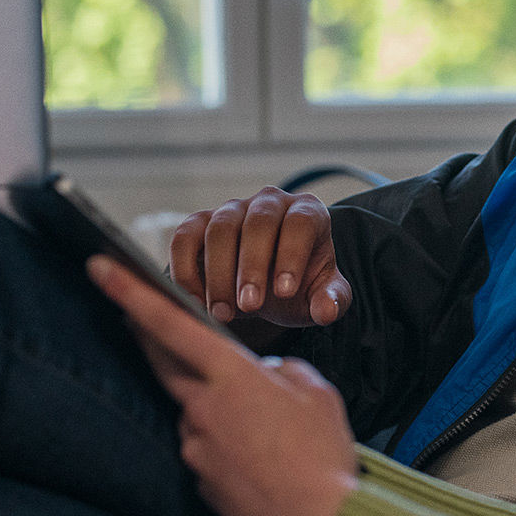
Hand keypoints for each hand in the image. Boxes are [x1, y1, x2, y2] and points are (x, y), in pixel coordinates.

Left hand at [89, 255, 359, 515]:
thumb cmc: (323, 455)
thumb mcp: (316, 393)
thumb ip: (285, 370)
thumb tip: (266, 375)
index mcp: (231, 376)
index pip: (170, 325)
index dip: (131, 293)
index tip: (99, 267)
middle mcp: (202, 409)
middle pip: (164, 363)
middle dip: (150, 338)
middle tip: (139, 317)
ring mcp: (196, 448)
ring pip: (199, 413)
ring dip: (222, 410)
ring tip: (274, 434)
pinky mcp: (200, 482)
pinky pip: (209, 450)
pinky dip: (231, 447)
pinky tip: (266, 462)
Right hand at [170, 187, 352, 330]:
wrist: (268, 288)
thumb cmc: (299, 287)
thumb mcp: (320, 296)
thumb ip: (331, 301)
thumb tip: (326, 311)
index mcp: (307, 212)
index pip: (300, 223)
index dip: (292, 255)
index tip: (284, 292)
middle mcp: (270, 202)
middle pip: (258, 223)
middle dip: (251, 267)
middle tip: (249, 306)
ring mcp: (232, 209)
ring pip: (220, 228)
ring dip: (219, 273)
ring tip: (223, 313)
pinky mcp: (199, 223)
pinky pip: (184, 238)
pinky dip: (185, 269)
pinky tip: (195, 301)